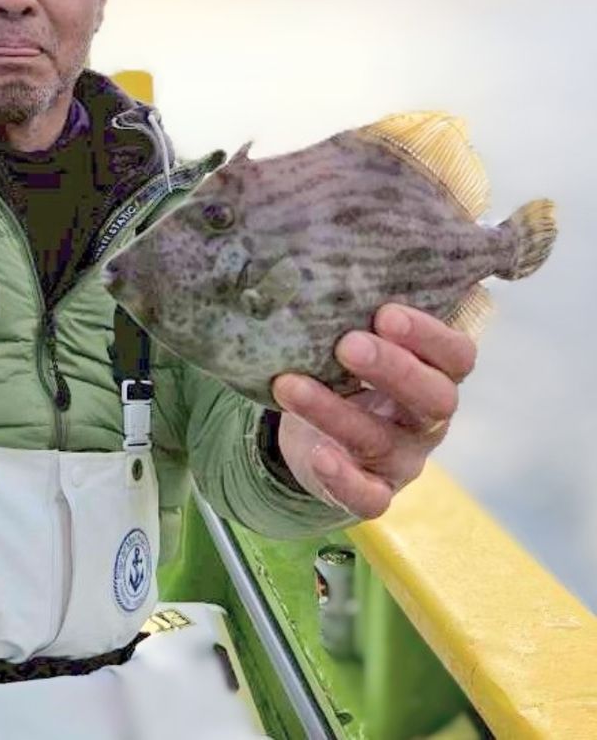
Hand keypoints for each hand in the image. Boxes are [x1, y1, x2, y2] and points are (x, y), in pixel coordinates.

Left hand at [271, 304, 476, 518]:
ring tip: (289, 385)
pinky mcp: (373, 492)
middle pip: (433, 398)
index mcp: (434, 374)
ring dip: (335, 412)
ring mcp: (403, 459)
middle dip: (392, 369)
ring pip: (382, 441)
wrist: (319, 439)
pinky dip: (344, 479)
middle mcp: (426, 419)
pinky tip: (318, 456)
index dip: (428, 334)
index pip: (456, 355)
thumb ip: (359, 311)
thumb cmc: (345, 375)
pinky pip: (370, 497)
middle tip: (347, 344)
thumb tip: (331, 247)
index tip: (385, 312)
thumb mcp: (358, 341)